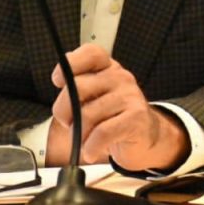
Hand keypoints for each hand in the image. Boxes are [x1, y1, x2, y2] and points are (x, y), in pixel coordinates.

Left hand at [46, 44, 188, 170]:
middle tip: (70, 124)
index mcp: (108, 69)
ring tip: (85, 140)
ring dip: (79, 136)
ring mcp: (130, 96)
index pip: (91, 53)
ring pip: (87, 116)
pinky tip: (92, 151)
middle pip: (77, 87)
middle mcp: (120, 78)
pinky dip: (91, 147)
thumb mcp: (94, 99)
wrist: (144, 136)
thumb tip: (60, 80)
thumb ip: (75, 90)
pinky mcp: (136, 117)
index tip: (58, 80)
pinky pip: (102, 133)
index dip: (71, 63)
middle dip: (64, 112)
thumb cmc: (112, 118)